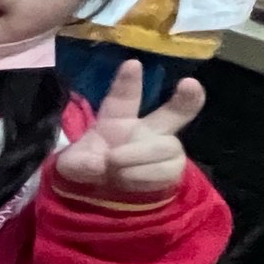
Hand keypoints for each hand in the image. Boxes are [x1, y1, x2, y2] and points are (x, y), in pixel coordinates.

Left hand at [53, 61, 203, 193]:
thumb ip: (78, 163)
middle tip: (190, 84)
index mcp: (118, 119)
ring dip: (137, 157)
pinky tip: (128, 179)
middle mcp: (147, 130)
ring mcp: (163, 149)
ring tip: (114, 166)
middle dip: (186, 98)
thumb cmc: (90, 169)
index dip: (127, 81)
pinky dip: (144, 176)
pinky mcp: (172, 170)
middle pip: (175, 112)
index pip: (123, 97)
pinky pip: (167, 170)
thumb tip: (98, 162)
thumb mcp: (72, 166)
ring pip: (165, 147)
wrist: (104, 199)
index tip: (132, 64)